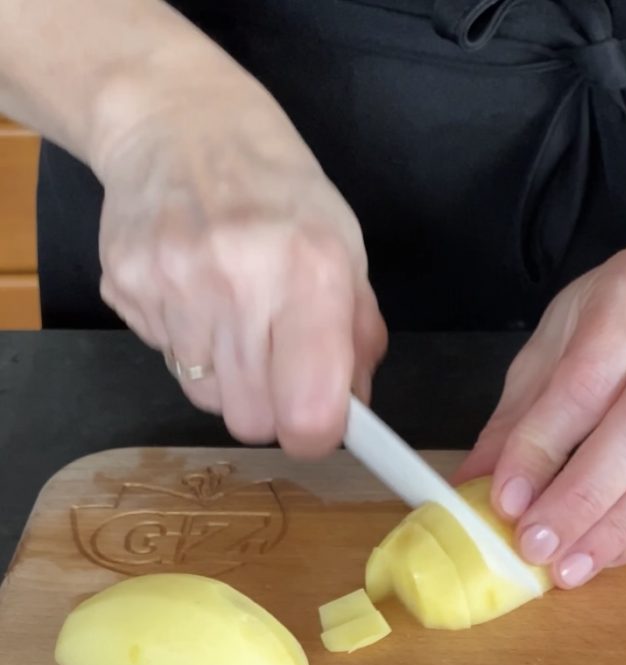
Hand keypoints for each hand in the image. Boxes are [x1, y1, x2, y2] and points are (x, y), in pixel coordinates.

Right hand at [96, 81, 384, 457]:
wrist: (180, 124)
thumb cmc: (281, 194)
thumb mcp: (345, 252)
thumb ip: (357, 337)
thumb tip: (352, 410)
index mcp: (311, 274)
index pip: (306, 410)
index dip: (315, 434)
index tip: (319, 424)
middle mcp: (239, 282)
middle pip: (251, 419)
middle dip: (272, 407)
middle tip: (278, 365)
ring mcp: (172, 284)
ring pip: (206, 398)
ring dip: (228, 377)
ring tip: (234, 316)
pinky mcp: (123, 286)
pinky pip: (165, 359)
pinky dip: (187, 344)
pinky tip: (196, 293)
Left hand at [455, 248, 625, 587]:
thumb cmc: (609, 325)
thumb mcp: (551, 348)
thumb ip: (518, 416)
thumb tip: (475, 486)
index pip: (588, 379)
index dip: (543, 446)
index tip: (506, 499)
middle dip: (584, 496)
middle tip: (537, 544)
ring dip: (620, 527)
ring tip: (569, 564)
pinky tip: (605, 554)